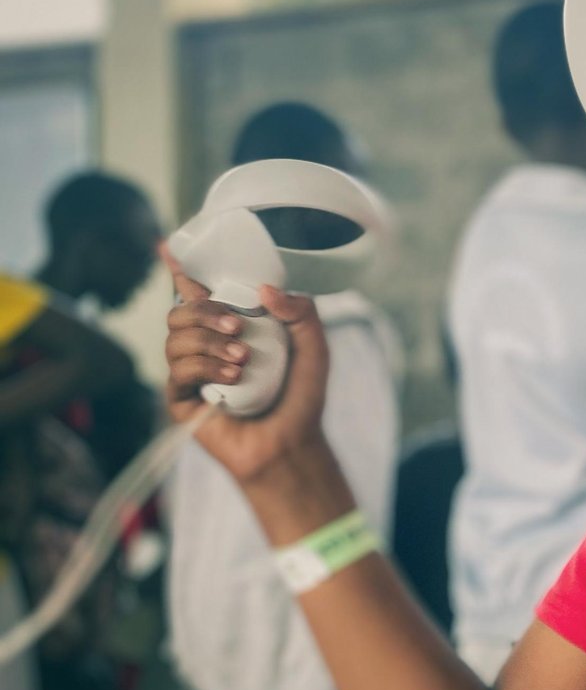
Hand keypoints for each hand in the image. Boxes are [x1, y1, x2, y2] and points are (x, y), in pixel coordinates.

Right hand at [162, 247, 330, 483]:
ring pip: (175, 337)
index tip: (167, 247)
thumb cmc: (302, 395)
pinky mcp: (182, 399)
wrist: (293, 442)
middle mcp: (205, 344)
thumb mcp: (314, 345)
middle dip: (206, 310)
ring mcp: (190, 371)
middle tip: (240, 327)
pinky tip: (233, 378)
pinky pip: (179, 369)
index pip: (196, 290)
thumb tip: (263, 290)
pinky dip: (205, 367)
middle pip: (179, 309)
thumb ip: (300, 310)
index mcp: (229, 325)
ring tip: (244, 360)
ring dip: (210, 341)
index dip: (180, 268)